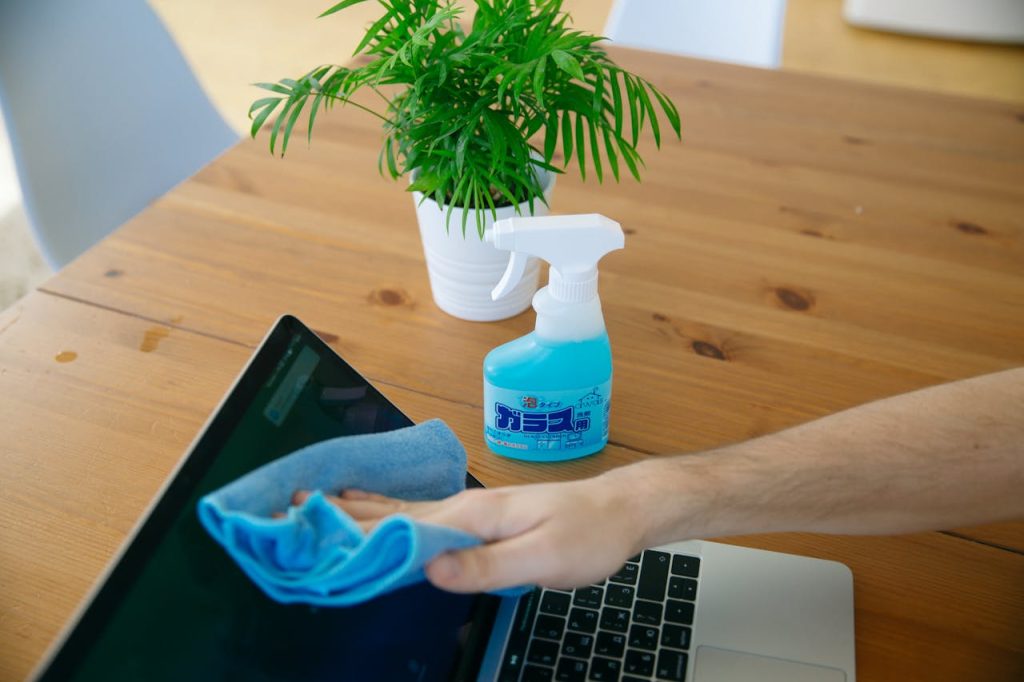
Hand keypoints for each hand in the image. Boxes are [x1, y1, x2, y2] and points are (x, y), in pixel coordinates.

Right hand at [290, 474, 647, 592]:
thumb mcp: (542, 557)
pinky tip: (378, 509)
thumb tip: (433, 571)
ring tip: (320, 506)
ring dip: (361, 511)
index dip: (357, 532)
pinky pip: (424, 517)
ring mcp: (471, 510)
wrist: (617, 511)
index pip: (402, 526)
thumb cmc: (586, 534)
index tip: (312, 533)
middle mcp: (465, 506)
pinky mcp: (480, 520)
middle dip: (344, 515)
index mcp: (472, 514)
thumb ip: (486, 565)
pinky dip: (391, 514)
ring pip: (404, 511)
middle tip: (292, 511)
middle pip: (393, 512)